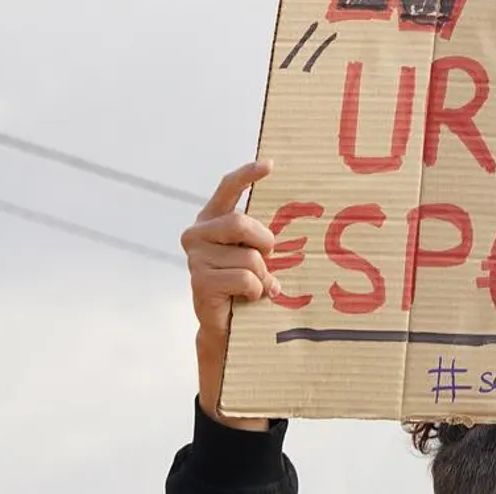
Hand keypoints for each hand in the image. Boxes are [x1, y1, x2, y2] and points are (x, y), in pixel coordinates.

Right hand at [182, 160, 279, 428]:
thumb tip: (300, 215)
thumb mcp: (256, 254)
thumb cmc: (246, 284)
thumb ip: (262, 236)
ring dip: (262, 276)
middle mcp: (197, 233)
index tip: (271, 165)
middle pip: (241, 224)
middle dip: (265, 243)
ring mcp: (195, 258)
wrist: (227, 326)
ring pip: (250, 258)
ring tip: (257, 286)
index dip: (248, 175)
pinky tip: (248, 298)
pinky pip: (245, 280)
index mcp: (211, 219)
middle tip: (269, 259)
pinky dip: (255, 291)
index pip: (228, 188)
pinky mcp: (200, 283)